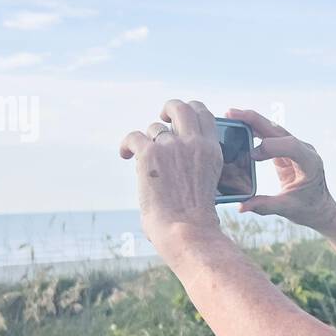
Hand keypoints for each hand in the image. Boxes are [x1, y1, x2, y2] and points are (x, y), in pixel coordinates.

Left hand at [119, 99, 223, 257]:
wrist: (187, 229)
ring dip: (148, 140)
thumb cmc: (197, 217)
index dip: (191, 111)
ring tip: (144, 158)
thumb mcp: (208, 181)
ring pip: (154, 128)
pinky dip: (126, 145)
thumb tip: (176, 156)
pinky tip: (124, 155)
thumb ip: (197, 162)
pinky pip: (133, 137)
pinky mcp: (149, 154)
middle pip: (180, 107)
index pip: (204, 114)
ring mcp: (171, 146)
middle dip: (169, 108)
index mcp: (211, 149)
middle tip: (163, 119)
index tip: (182, 121)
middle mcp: (193, 142)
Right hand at [228, 108, 335, 231]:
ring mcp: (296, 147)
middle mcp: (305, 150)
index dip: (270, 147)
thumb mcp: (287, 209)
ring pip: (273, 129)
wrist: (320, 207)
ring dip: (252, 121)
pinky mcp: (287, 149)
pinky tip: (239, 126)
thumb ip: (265, 206)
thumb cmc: (307, 208)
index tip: (252, 156)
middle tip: (232, 113)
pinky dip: (255, 130)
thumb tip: (241, 207)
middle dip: (255, 121)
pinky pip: (270, 136)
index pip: (290, 146)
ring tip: (231, 115)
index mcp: (310, 163)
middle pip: (278, 130)